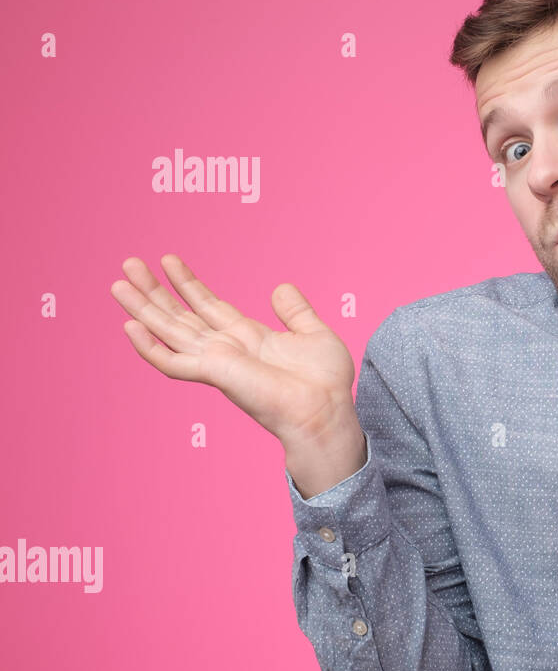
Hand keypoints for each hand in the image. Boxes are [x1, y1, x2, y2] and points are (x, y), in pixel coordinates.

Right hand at [110, 254, 357, 443]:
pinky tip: (130, 326)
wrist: (325, 409)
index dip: (188, 284)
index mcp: (248, 338)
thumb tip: (281, 287)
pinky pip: (172, 362)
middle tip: (130, 264)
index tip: (169, 260)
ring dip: (143, 308)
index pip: (209, 306)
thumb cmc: (324, 382)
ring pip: (169, 332)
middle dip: (155, 291)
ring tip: (119, 283)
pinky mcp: (213, 373)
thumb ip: (295, 311)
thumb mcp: (313, 333)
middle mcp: (226, 349)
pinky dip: (149, 346)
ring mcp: (216, 361)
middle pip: (181, 315)